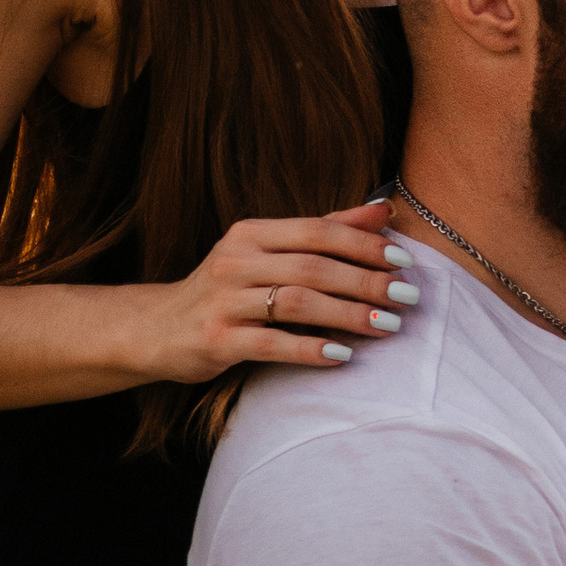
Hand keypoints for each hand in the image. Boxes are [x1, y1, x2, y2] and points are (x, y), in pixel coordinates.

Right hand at [143, 198, 417, 382]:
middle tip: (408, 296)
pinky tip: (342, 356)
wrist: (157, 329)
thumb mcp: (267, 252)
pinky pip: (270, 344)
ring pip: (296, 303)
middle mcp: (235, 261)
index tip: (405, 260)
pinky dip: (309, 350)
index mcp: (252, 234)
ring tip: (387, 325)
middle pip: (313, 267)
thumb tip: (382, 209)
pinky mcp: (216, 340)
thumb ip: (323, 230)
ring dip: (347, 315)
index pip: (318, 231)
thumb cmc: (227, 289)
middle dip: (366, 281)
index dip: (364, 244)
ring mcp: (224, 301)